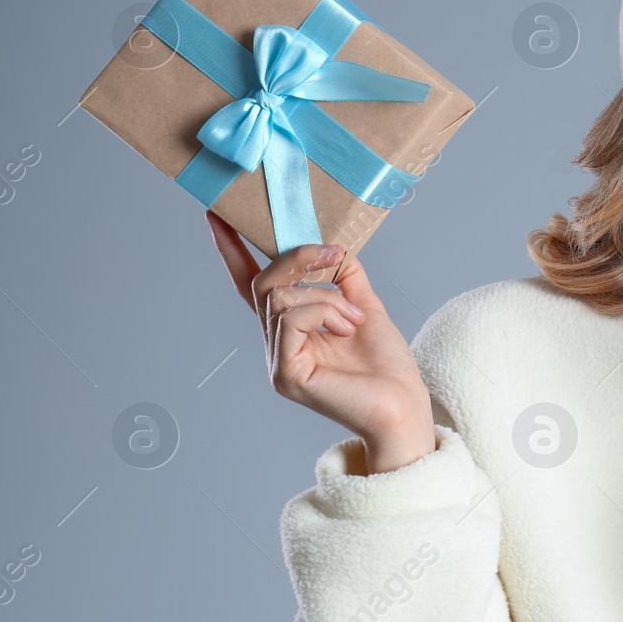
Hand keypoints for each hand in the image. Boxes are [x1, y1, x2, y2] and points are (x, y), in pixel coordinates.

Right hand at [206, 211, 434, 472]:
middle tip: (336, 255)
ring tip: (355, 318)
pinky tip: (346, 327)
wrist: (405, 406)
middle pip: (264, 284)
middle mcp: (277, 345)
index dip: (234, 252)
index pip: (252, 285)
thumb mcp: (366, 307)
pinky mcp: (286, 374)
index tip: (218, 215)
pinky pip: (290, 319)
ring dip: (326, 296)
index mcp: (292, 330)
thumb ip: (346, 278)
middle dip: (299, 259)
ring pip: (280, 298)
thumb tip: (334, 245)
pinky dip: (323, 311)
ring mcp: (278, 362)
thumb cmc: (388, 367)